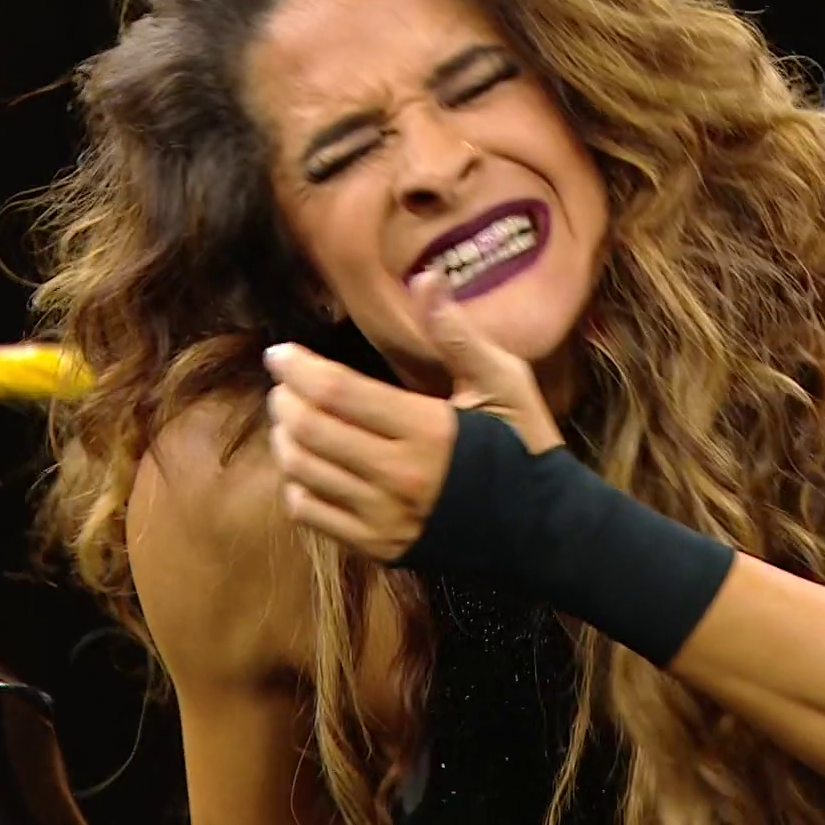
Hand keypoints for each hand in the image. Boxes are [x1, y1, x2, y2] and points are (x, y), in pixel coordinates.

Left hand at [263, 271, 564, 559]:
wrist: (546, 530)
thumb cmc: (524, 445)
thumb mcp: (503, 381)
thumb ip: (456, 333)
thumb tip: (425, 277)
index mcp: (429, 430)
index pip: (338, 393)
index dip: (298, 368)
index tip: (279, 353)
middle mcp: (401, 477)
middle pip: (311, 431)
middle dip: (285, 400)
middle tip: (284, 384)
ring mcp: (387, 518)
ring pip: (303, 473)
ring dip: (285, 439)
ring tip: (292, 420)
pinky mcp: (380, 548)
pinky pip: (312, 516)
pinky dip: (296, 486)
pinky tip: (309, 466)